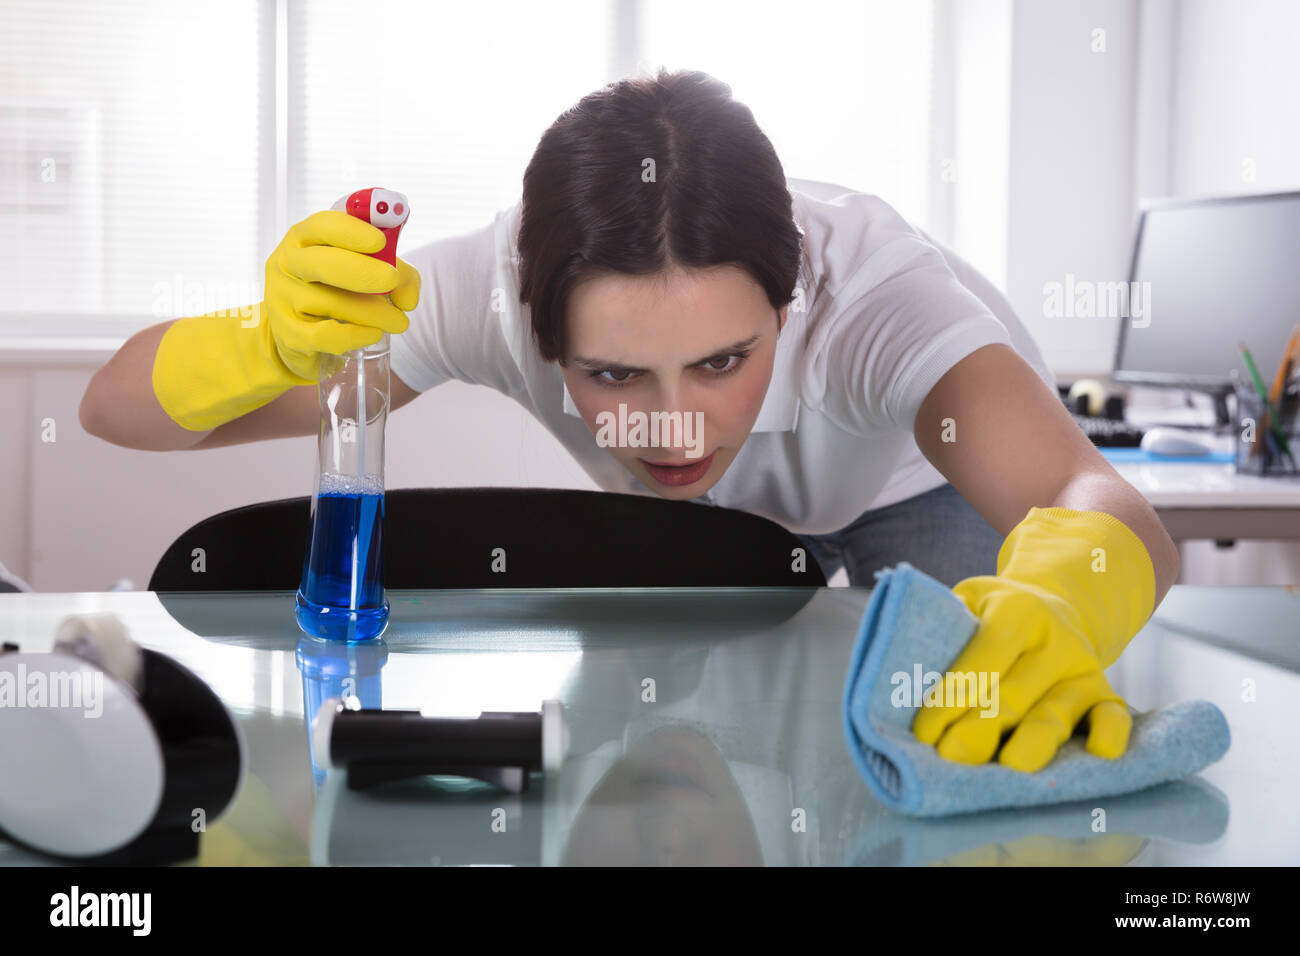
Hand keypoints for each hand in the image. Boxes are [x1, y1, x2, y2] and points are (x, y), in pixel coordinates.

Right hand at [262, 209, 420, 380]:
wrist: (303, 336)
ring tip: (398, 321)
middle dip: (362, 270)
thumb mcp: (370, 273)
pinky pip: (323, 335)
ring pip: (330, 302)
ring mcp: (282, 298)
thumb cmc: (339, 293)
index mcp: (305, 238)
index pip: (323, 226)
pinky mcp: (287, 332)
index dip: (352, 231)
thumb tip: (408, 300)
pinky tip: (374, 334)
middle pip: (320, 262)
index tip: (381, 241)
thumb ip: (399, 276)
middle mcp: (287, 263)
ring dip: (373, 312)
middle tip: (392, 279)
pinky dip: (355, 336)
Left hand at [912, 574, 1132, 771]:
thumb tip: (905, 671)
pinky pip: (1114, 717)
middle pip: (1013, 693)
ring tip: (1010, 767)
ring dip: (1033, 742)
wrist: (1055, 606)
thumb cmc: (993, 613)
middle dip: (980, 728)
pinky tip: (1098, 755)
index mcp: (1017, 611)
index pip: (982, 657)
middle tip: (951, 757)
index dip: (952, 696)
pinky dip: (1110, 735)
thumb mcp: (969, 600)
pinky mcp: (1105, 694)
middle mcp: (1054, 639)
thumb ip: (945, 627)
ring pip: (1057, 713)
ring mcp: (1082, 669)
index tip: (924, 732)